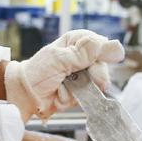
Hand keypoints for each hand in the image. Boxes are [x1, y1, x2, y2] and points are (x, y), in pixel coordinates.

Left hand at [5, 30, 123, 120]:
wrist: (25, 95)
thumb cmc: (37, 72)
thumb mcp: (61, 59)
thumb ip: (87, 53)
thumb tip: (116, 46)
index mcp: (76, 41)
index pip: (100, 44)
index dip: (101, 54)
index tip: (93, 65)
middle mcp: (81, 57)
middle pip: (102, 66)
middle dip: (92, 76)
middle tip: (79, 79)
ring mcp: (82, 75)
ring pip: (96, 83)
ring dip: (79, 90)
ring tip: (63, 87)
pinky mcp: (80, 92)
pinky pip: (86, 97)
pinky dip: (73, 99)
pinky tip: (61, 95)